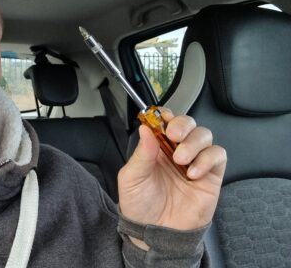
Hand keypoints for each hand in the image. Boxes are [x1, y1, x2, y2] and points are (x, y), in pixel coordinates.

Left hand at [118, 108, 226, 236]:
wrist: (155, 233)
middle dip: (182, 124)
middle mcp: (176, 151)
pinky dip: (207, 159)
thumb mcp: (132, 179)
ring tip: (181, 160)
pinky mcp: (210, 176)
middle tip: (174, 135)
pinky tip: (193, 172)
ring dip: (194, 142)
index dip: (165, 116)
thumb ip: (141, 154)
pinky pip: (217, 156)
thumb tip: (146, 128)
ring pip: (204, 135)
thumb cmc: (140, 206)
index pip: (165, 122)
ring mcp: (194, 162)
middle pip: (188, 123)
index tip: (162, 118)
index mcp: (155, 148)